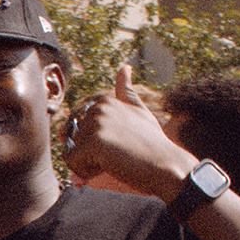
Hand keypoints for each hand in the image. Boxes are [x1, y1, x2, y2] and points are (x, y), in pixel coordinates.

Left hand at [61, 65, 198, 198]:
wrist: (167, 165)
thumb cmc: (153, 144)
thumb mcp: (140, 112)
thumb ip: (127, 93)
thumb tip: (124, 67)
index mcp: (104, 102)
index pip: (77, 130)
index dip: (93, 144)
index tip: (117, 145)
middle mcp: (98, 109)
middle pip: (72, 142)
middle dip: (88, 155)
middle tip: (117, 155)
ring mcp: (97, 123)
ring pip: (71, 153)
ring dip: (88, 165)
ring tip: (116, 160)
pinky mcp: (95, 142)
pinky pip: (73, 164)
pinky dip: (87, 173)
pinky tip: (111, 167)